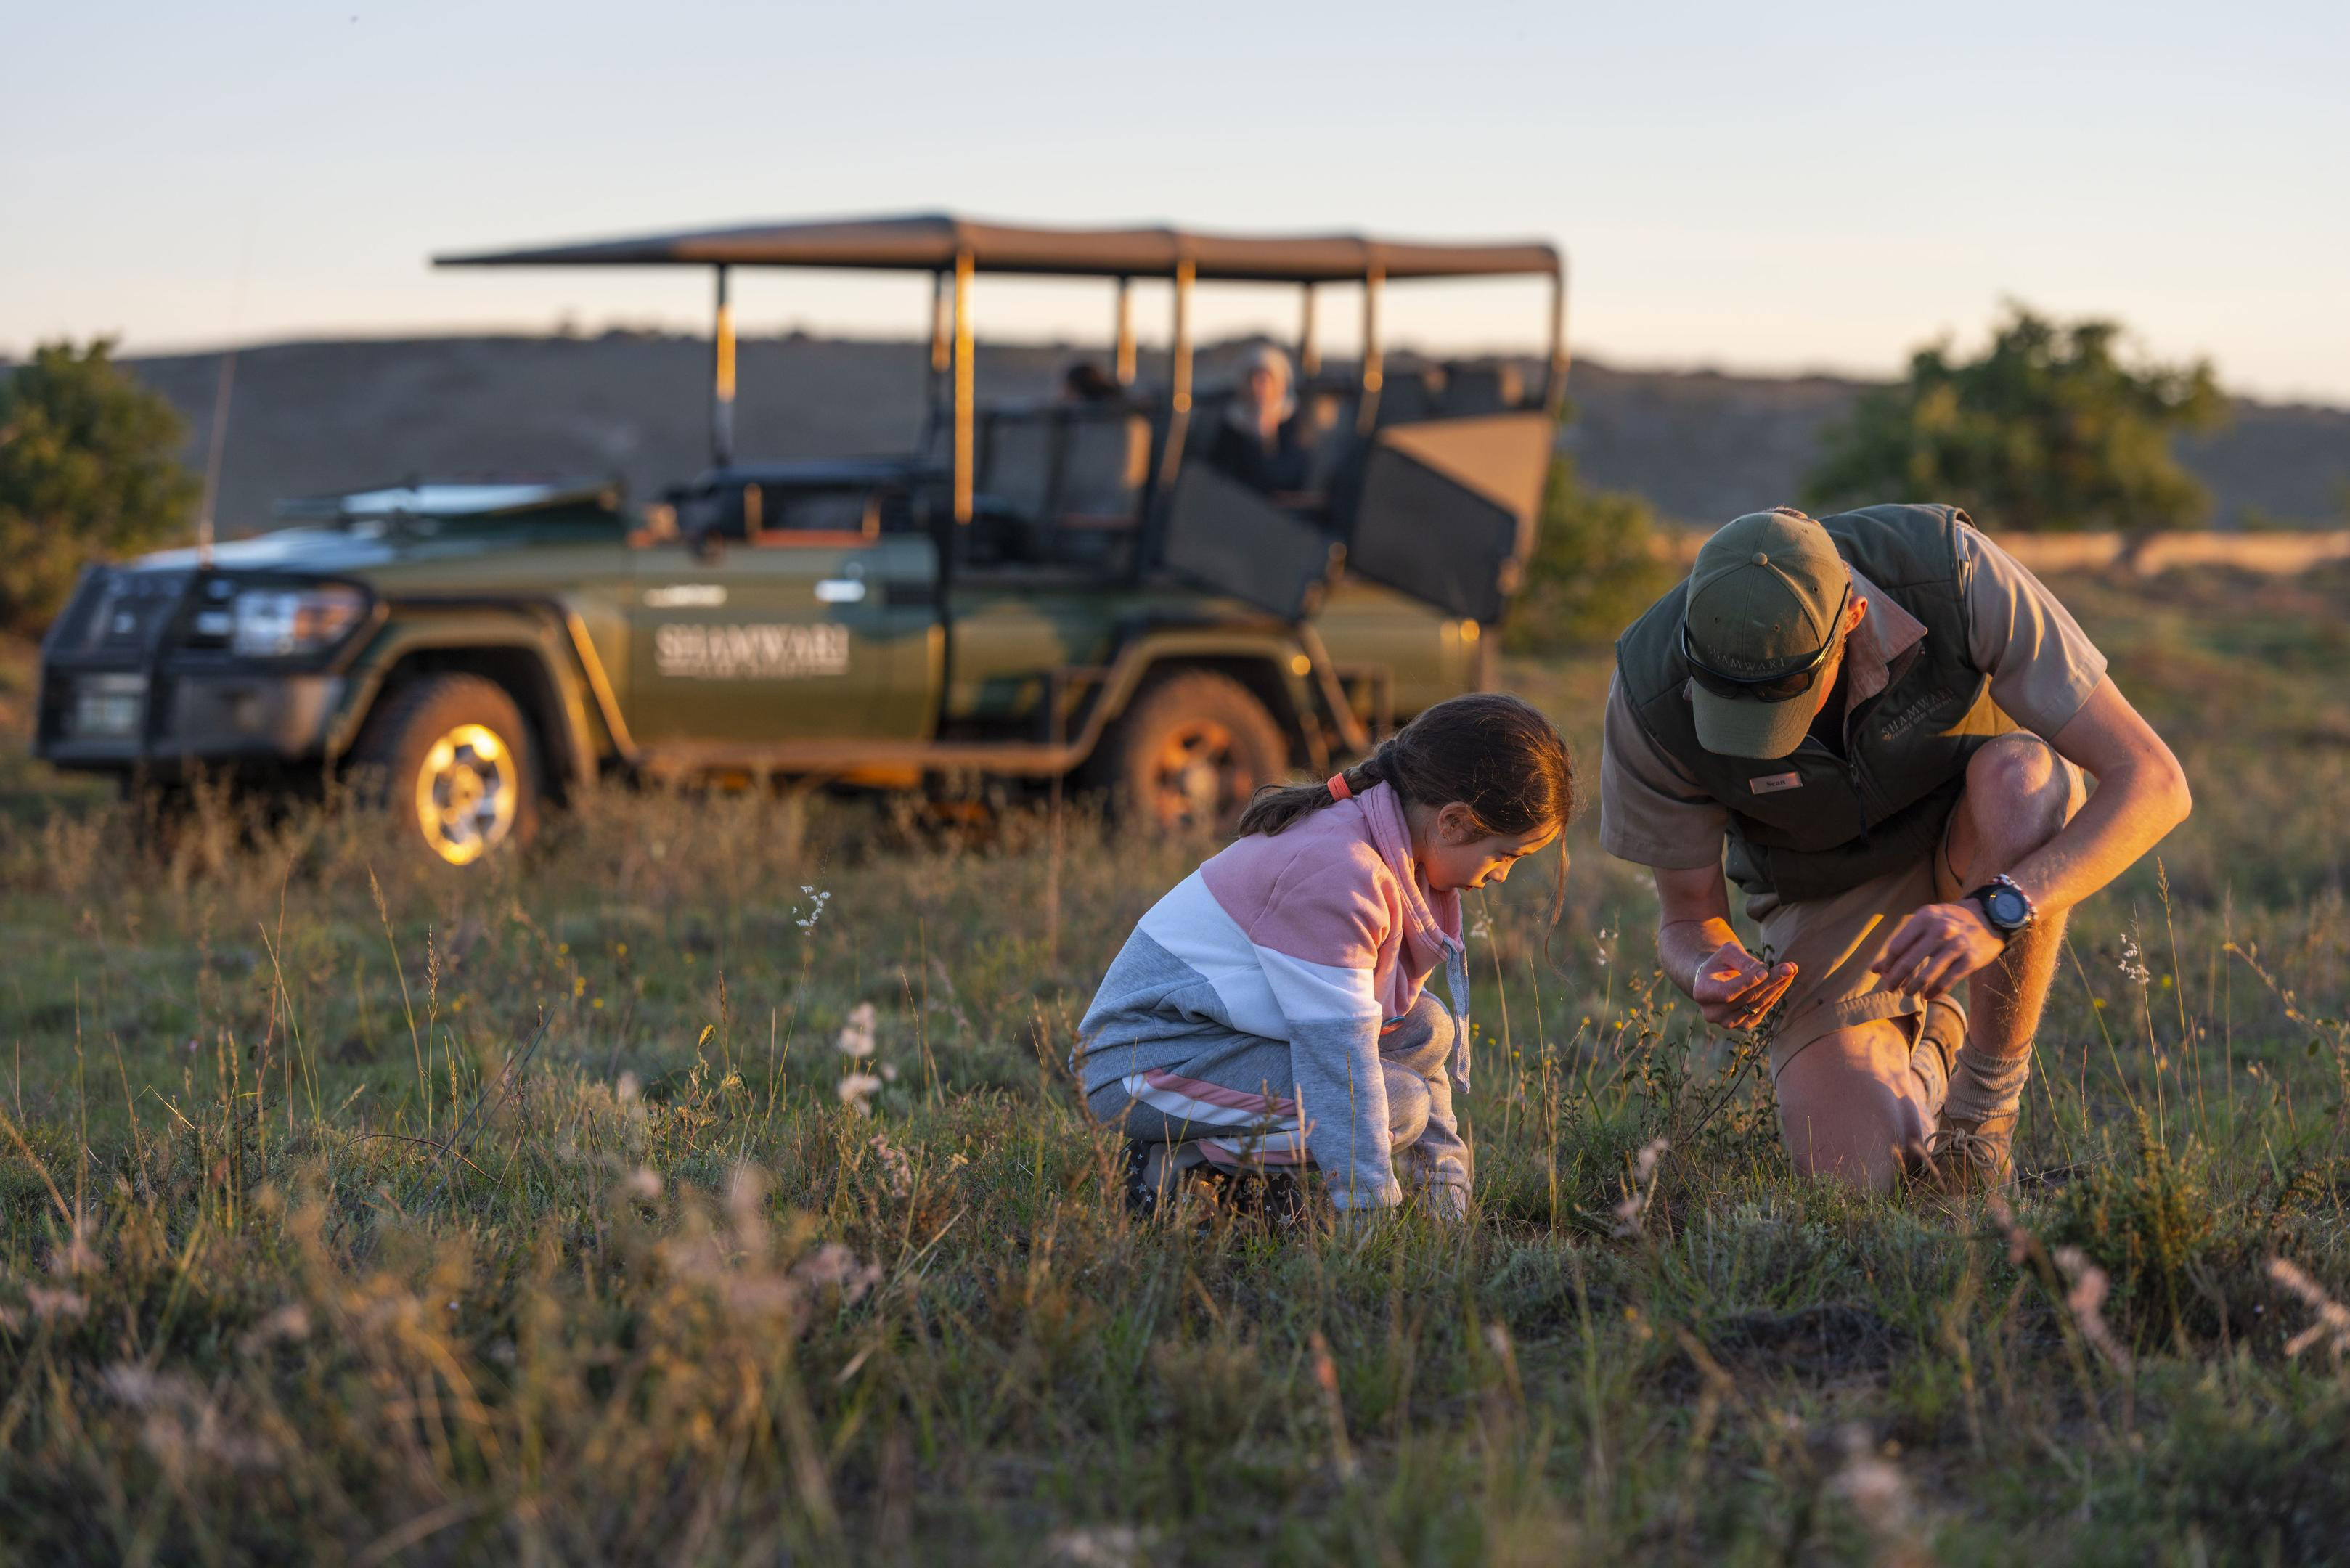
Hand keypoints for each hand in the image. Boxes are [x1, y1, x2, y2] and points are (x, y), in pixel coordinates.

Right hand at [1691, 940, 1797, 1029]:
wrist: (1717, 979)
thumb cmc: (1721, 962)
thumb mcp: (1728, 953)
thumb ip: (1743, 960)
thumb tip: (1764, 971)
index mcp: (1702, 993)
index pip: (1726, 992)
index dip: (1746, 982)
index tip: (1765, 970)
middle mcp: (1712, 1013)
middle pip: (1746, 998)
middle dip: (1769, 981)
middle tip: (1789, 968)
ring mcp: (1727, 1022)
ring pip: (1757, 1005)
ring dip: (1776, 988)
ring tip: (1790, 971)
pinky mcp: (1743, 1025)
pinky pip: (1762, 1010)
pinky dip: (1775, 995)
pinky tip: (1784, 981)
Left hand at [1871, 901, 2004, 996]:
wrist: (1992, 916)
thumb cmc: (1951, 921)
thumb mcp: (1926, 923)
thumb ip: (1902, 944)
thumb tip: (1874, 969)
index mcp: (1925, 917)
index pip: (1897, 946)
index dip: (1888, 964)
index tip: (1884, 975)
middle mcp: (1941, 929)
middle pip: (1908, 961)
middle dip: (1895, 979)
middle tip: (1890, 988)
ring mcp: (1957, 945)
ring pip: (1927, 974)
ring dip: (1913, 988)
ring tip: (1908, 993)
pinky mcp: (1971, 959)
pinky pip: (1947, 981)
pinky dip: (1933, 992)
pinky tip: (1927, 996)